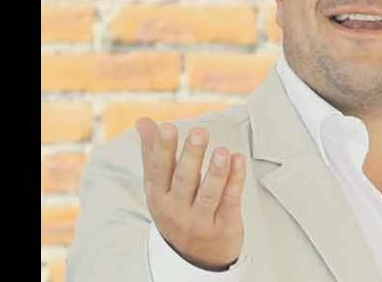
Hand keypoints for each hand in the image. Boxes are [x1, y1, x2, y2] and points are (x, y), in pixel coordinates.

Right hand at [136, 118, 245, 270]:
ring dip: (216, 171)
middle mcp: (176, 210)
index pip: (159, 170)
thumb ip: (153, 154)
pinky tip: (239, 161)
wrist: (196, 258)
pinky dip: (236, 180)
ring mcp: (200, 220)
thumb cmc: (176, 212)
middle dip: (191, 156)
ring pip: (208, 194)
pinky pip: (230, 200)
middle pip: (184, 180)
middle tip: (199, 133)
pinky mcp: (224, 226)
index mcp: (158, 197)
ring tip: (222, 151)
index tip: (167, 127)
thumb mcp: (159, 188)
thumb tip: (143, 122)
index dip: (162, 149)